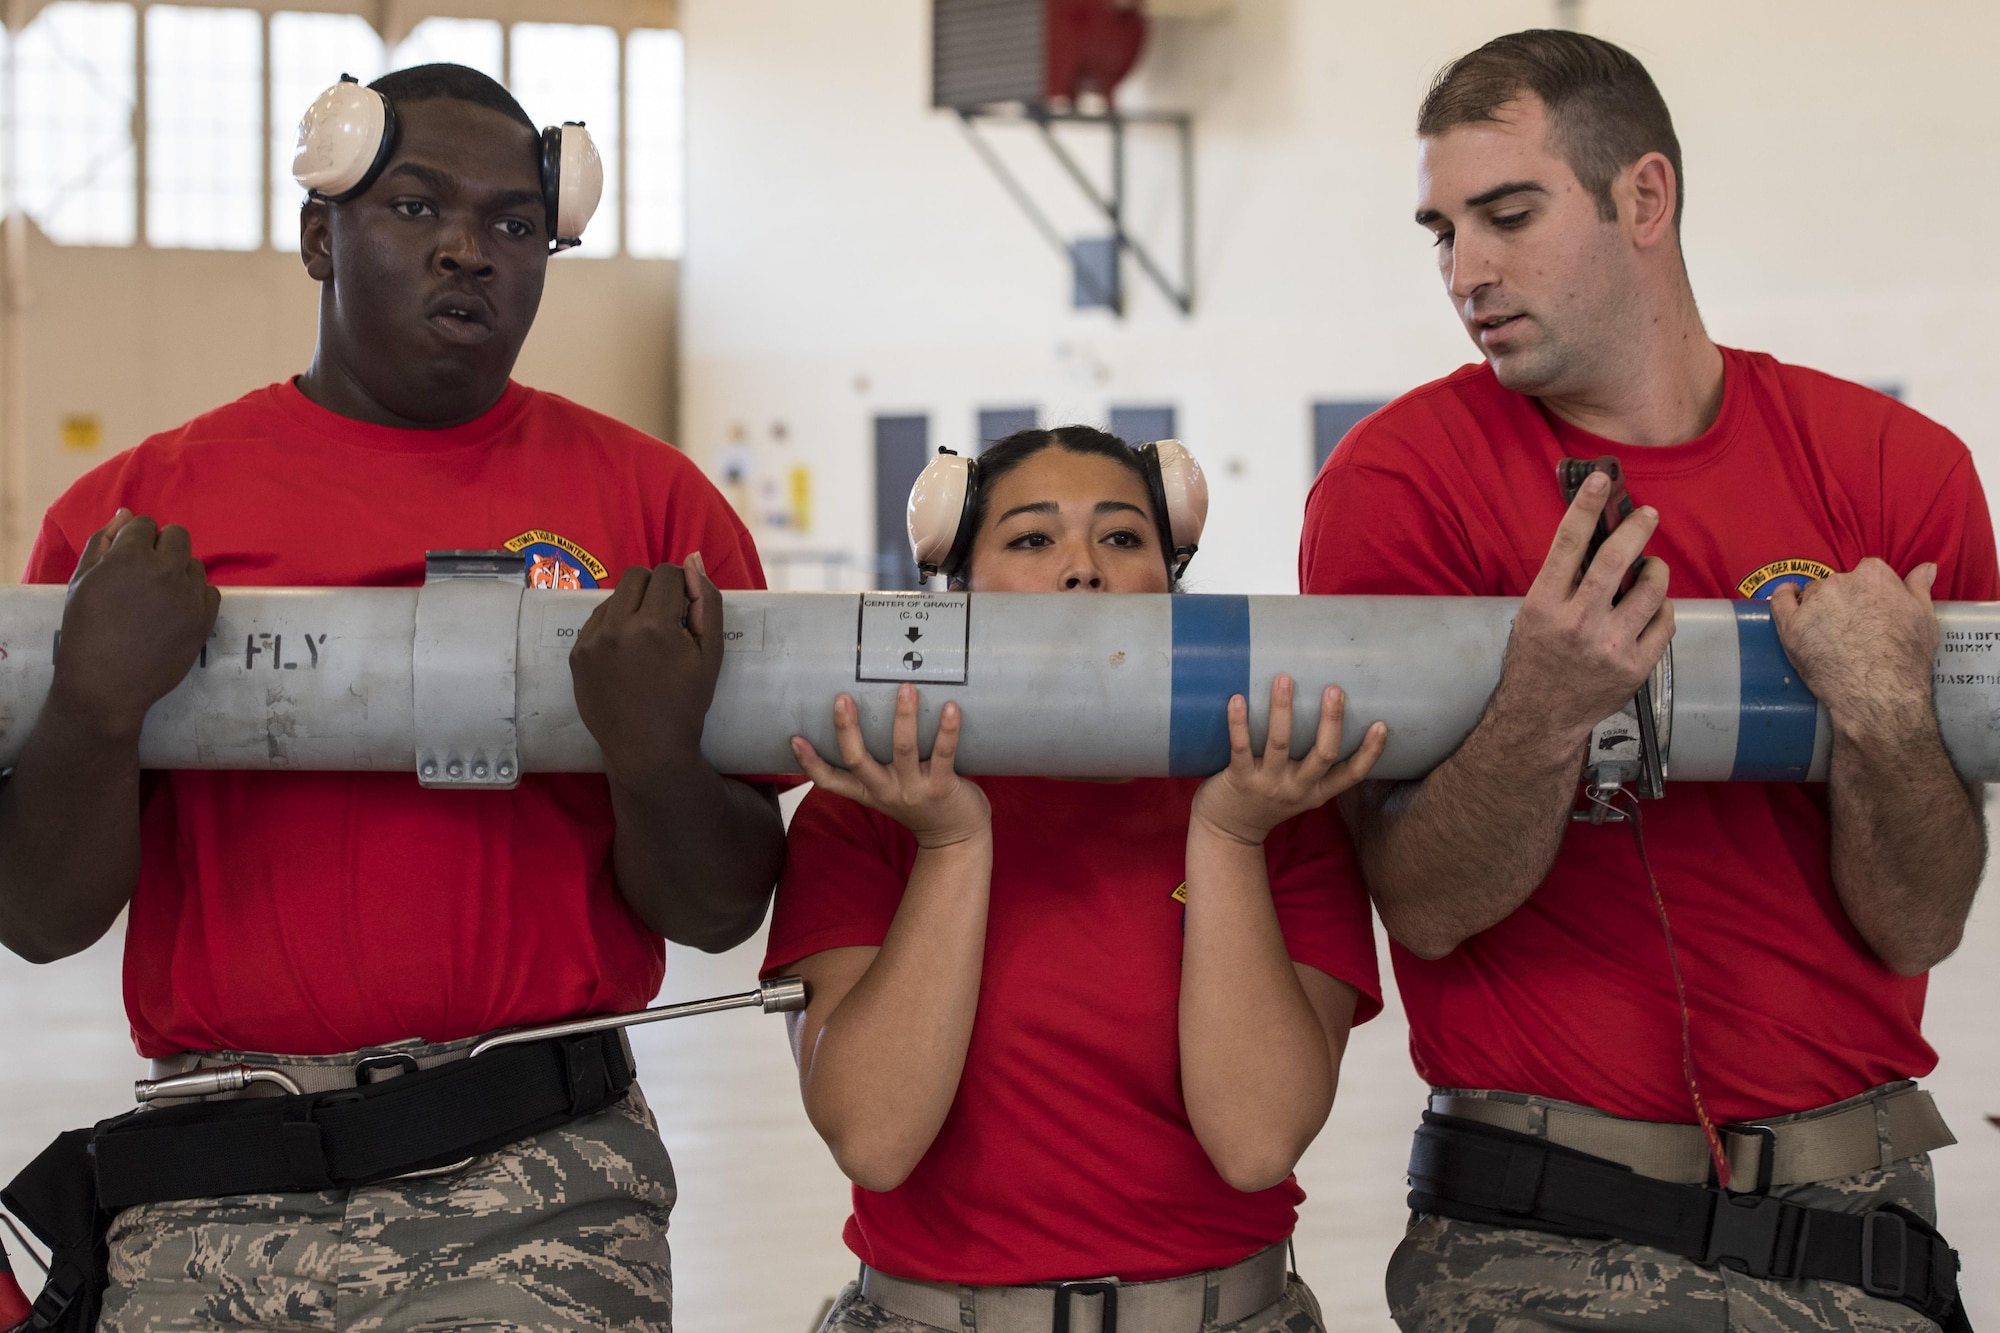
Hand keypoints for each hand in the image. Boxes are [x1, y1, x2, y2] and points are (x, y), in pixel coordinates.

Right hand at [50, 510, 219, 742]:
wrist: (105, 684)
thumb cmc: (85, 631)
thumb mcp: (81, 581)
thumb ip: (101, 542)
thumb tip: (125, 514)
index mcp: (129, 556)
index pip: (145, 524)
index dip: (135, 540)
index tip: (128, 561)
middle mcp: (165, 570)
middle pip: (178, 536)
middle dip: (162, 548)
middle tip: (145, 575)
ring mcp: (189, 595)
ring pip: (195, 564)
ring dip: (179, 572)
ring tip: (157, 598)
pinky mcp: (205, 618)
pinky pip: (211, 591)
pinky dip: (195, 596)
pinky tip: (175, 611)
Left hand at [570, 552, 721, 779]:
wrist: (647, 749)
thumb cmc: (686, 704)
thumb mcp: (711, 654)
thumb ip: (706, 602)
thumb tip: (693, 560)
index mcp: (655, 625)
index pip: (666, 574)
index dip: (681, 585)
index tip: (685, 607)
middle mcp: (618, 627)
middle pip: (636, 576)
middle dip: (655, 588)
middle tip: (666, 618)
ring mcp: (592, 641)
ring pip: (613, 596)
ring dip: (632, 606)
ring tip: (645, 639)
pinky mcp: (577, 654)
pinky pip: (595, 619)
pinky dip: (613, 625)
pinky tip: (626, 652)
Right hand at [791, 684, 989, 848]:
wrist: (956, 840)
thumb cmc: (922, 805)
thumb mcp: (889, 791)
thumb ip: (878, 765)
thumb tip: (870, 714)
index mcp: (869, 791)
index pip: (830, 781)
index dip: (809, 763)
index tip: (795, 738)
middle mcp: (886, 791)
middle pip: (857, 760)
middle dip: (847, 729)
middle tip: (842, 698)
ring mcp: (914, 789)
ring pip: (903, 749)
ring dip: (904, 717)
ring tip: (906, 688)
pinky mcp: (943, 787)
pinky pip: (944, 754)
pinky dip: (947, 730)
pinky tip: (951, 707)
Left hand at [1191, 675, 1387, 845]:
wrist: (1229, 832)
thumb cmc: (1267, 801)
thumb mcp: (1299, 792)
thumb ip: (1311, 764)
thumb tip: (1326, 712)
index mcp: (1317, 792)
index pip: (1351, 775)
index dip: (1370, 753)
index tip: (1381, 725)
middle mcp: (1296, 789)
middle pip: (1322, 755)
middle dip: (1330, 720)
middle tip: (1334, 689)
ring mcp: (1268, 784)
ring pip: (1280, 744)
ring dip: (1282, 709)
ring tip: (1284, 679)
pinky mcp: (1239, 779)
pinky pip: (1241, 748)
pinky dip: (1239, 723)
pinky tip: (1238, 699)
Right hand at [1498, 472, 1672, 736]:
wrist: (1541, 717)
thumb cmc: (1536, 659)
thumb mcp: (1534, 614)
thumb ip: (1563, 581)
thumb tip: (1596, 537)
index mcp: (1545, 605)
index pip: (1567, 544)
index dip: (1587, 507)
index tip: (1601, 479)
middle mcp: (1577, 623)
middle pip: (1616, 560)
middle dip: (1637, 529)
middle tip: (1648, 515)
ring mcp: (1610, 646)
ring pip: (1651, 591)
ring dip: (1656, 572)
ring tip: (1651, 570)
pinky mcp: (1636, 666)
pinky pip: (1665, 622)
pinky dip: (1663, 608)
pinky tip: (1653, 607)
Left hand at [1769, 560, 1939, 727]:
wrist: (1880, 691)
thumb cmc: (1907, 656)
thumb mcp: (1925, 617)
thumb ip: (1919, 588)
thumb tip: (1925, 567)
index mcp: (1873, 575)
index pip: (1867, 571)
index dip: (1868, 590)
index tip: (1869, 606)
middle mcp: (1840, 582)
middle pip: (1838, 583)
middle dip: (1844, 599)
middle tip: (1850, 625)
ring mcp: (1813, 603)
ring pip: (1812, 594)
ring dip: (1817, 605)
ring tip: (1826, 629)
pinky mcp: (1791, 625)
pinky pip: (1779, 601)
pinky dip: (1783, 596)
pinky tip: (1788, 597)